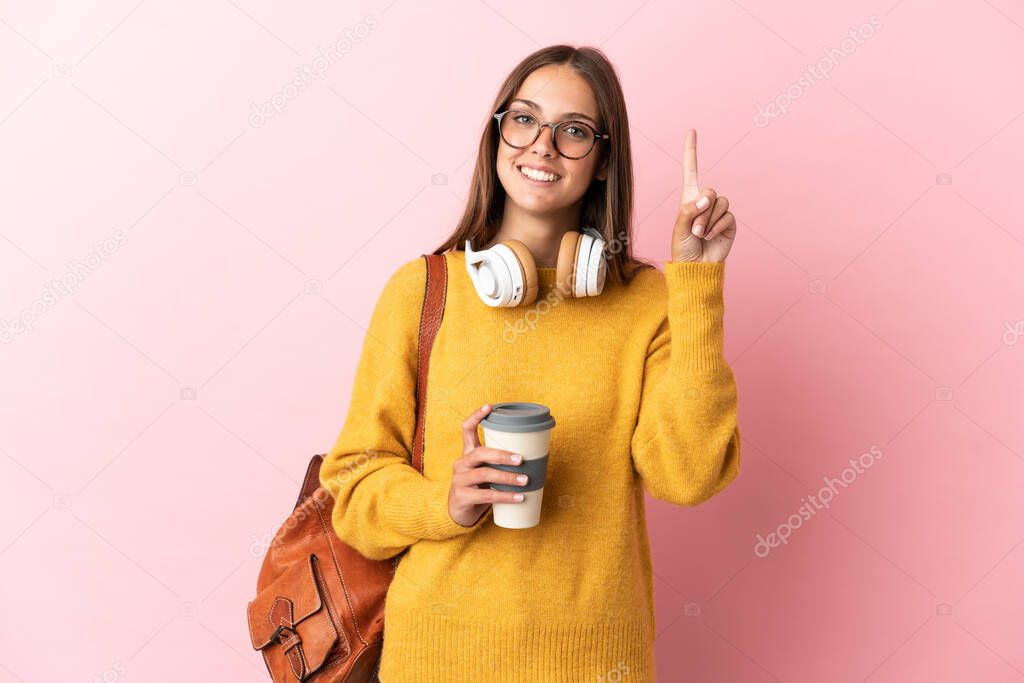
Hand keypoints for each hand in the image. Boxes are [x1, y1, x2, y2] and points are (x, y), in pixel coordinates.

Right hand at [448, 404, 528, 526]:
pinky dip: (505, 496)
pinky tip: (519, 498)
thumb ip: (501, 463)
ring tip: (525, 480)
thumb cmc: (479, 487)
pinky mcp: (462, 497)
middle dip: (502, 455)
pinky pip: (486, 495)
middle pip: (480, 453)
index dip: (476, 416)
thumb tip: (536, 457)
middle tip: (521, 459)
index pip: (466, 429)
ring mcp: (459, 480)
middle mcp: (461, 463)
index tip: (489, 407)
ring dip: (508, 477)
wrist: (459, 512)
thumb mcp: (486, 471)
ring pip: (485, 474)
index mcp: (468, 453)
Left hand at [671, 129, 737, 262]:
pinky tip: (709, 237)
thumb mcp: (680, 227)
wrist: (696, 267)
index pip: (691, 170)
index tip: (691, 131)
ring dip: (708, 220)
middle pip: (710, 190)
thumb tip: (707, 198)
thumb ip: (690, 210)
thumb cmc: (683, 248)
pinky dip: (717, 227)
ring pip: (720, 203)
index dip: (691, 152)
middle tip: (694, 227)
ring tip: (700, 234)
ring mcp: (718, 212)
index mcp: (689, 198)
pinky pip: (728, 216)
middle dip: (702, 209)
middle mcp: (705, 202)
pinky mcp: (729, 223)